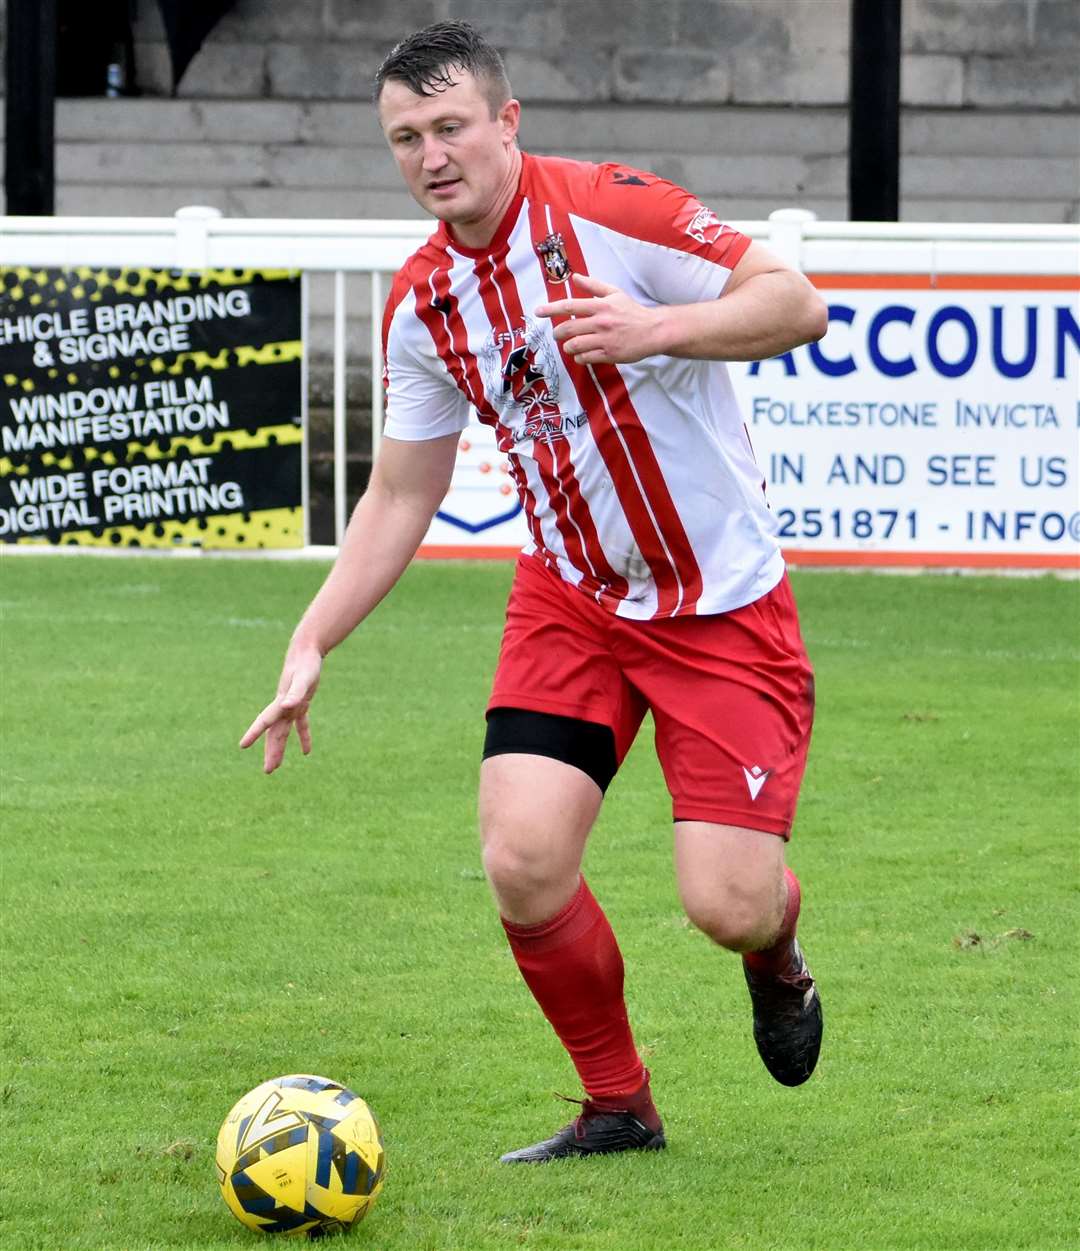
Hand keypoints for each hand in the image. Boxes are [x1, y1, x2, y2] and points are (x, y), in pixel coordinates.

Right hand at [239, 643, 322, 774]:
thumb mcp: (303, 679)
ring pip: (283, 732)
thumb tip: (287, 706)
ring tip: (275, 766)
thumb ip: (295, 693)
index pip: (265, 721)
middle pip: (274, 733)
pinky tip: (306, 751)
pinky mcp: (301, 704)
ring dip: (280, 748)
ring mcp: (291, 706)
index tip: (242, 745)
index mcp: (280, 702)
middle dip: (271, 751)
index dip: (254, 733)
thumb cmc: (306, 665)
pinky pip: (301, 724)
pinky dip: (303, 736)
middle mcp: (282, 707)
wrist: (307, 652)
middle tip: (268, 771)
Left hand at [535, 272, 665, 364]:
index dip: (551, 309)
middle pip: (568, 328)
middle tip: (557, 334)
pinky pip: (586, 358)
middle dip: (558, 333)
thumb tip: (575, 277)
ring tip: (570, 345)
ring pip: (575, 345)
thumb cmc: (632, 311)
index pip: (570, 306)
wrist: (653, 331)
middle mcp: (601, 322)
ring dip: (568, 347)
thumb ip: (593, 286)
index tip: (538, 312)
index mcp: (600, 306)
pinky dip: (579, 357)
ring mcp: (605, 340)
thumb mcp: (614, 293)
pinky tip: (582, 354)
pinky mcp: (609, 354)